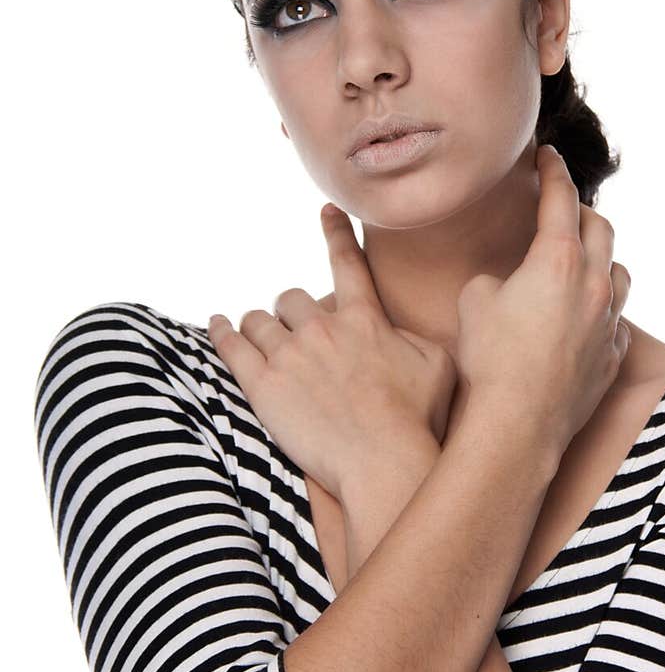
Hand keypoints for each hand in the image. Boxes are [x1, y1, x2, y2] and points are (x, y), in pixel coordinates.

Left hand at [207, 205, 457, 500]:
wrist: (385, 461)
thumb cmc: (418, 420)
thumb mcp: (437, 366)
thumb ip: (415, 336)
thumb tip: (402, 329)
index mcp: (364, 319)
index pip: (346, 262)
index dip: (335, 232)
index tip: (326, 209)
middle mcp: (323, 327)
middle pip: (291, 297)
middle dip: (292, 313)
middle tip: (297, 334)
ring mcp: (290, 354)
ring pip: (259, 320)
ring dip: (260, 326)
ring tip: (261, 339)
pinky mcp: (263, 385)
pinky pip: (231, 346)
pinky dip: (222, 331)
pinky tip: (218, 325)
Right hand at [455, 144, 630, 464]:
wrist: (518, 424)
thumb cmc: (490, 360)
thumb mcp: (474, 302)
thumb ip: (495, 280)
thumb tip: (506, 287)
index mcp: (557, 260)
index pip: (560, 199)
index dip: (553, 172)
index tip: (548, 155)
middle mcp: (592, 285)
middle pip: (600, 229)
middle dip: (581, 212)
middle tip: (563, 209)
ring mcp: (608, 322)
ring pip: (618, 274)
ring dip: (601, 260)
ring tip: (582, 263)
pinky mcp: (612, 357)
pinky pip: (616, 320)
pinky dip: (602, 309)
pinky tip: (587, 317)